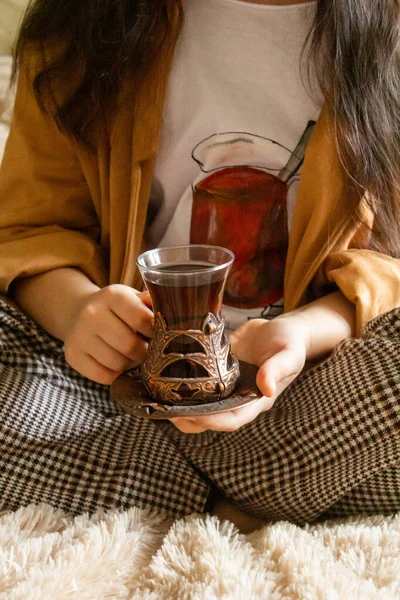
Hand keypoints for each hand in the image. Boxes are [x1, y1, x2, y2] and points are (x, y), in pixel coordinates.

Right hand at [64, 284, 152, 383]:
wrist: (78, 312)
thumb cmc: (116, 309)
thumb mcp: (133, 298)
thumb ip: (152, 305)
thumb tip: (174, 314)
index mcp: (113, 295)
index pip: (143, 320)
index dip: (155, 332)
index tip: (158, 336)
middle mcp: (92, 313)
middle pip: (130, 345)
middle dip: (144, 353)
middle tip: (146, 351)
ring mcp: (80, 334)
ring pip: (117, 364)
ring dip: (130, 364)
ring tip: (130, 355)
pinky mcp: (73, 355)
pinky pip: (104, 376)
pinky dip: (115, 374)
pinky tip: (116, 362)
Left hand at [170, 317, 307, 433]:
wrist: (282, 328)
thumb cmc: (290, 343)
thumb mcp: (289, 355)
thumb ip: (277, 369)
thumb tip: (266, 388)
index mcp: (255, 400)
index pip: (231, 420)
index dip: (211, 422)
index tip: (191, 415)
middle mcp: (237, 397)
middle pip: (209, 419)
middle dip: (186, 418)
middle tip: (164, 409)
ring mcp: (225, 385)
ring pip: (199, 404)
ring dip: (179, 404)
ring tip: (157, 396)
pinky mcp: (216, 370)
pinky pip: (197, 383)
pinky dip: (181, 383)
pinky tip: (162, 374)